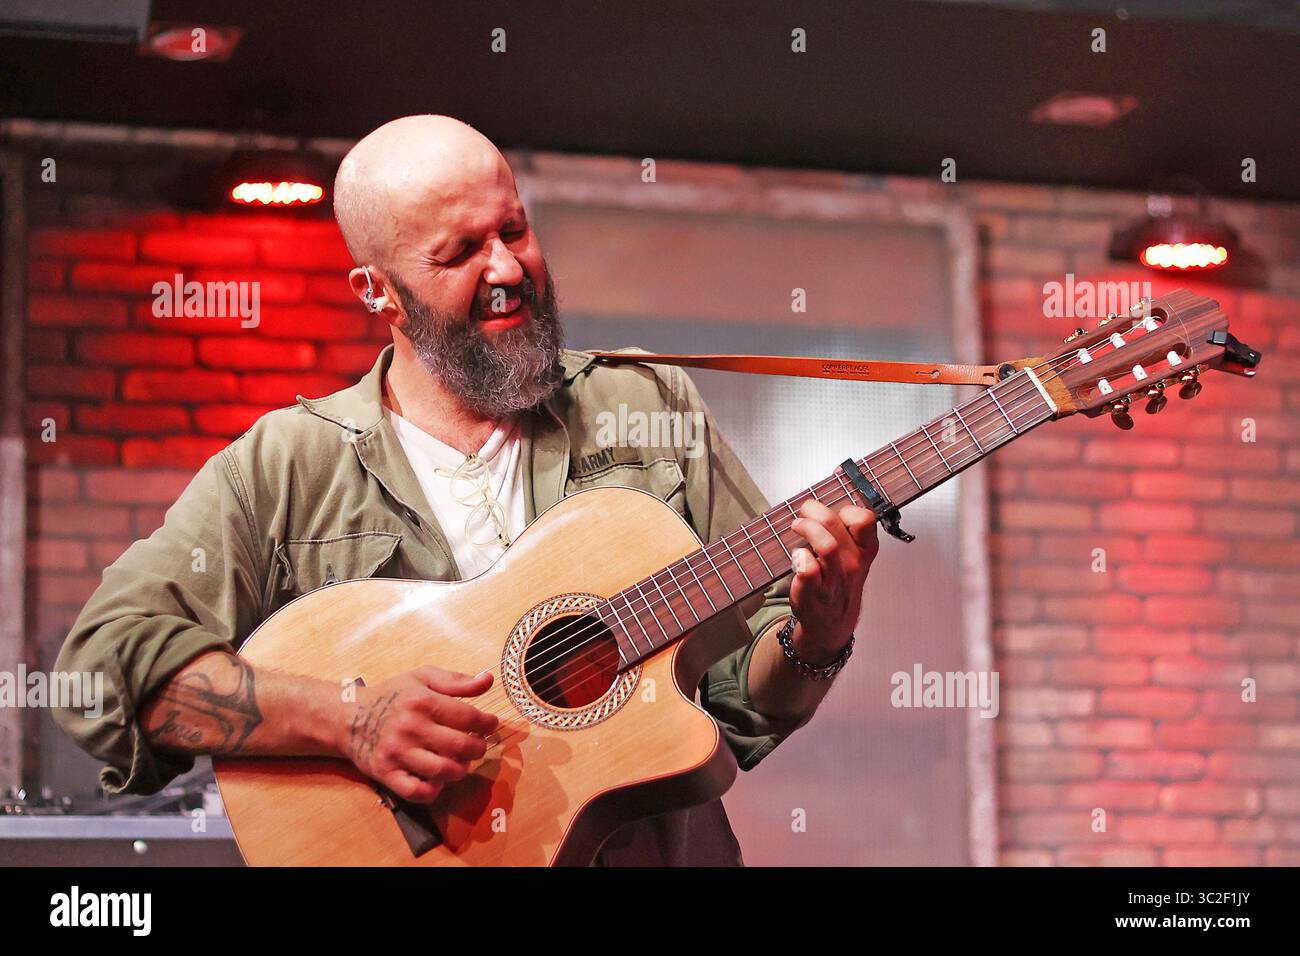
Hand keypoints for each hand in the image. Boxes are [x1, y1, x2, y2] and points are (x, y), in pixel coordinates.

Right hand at [339, 666, 498, 804]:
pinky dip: (434, 789)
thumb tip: (489, 679)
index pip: (468, 717)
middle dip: (478, 748)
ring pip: (443, 771)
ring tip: (460, 761)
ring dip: (460, 769)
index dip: (487, 723)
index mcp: (422, 701)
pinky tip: (438, 779)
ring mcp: (397, 753)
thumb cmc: (391, 696)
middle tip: (477, 745)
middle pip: (461, 746)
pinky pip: (417, 792)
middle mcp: (410, 727)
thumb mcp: (423, 678)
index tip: (490, 724)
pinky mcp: (386, 773)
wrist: (348, 716)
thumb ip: (457, 681)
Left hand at [788, 500, 879, 663]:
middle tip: (803, 513)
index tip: (831, 497)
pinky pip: (809, 569)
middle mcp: (853, 563)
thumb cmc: (837, 578)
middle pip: (835, 524)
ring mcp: (835, 579)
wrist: (831, 621)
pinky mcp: (815, 592)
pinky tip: (797, 557)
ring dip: (806, 530)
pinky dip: (800, 559)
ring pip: (826, 545)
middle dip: (813, 511)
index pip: (865, 518)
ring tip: (797, 528)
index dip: (846, 504)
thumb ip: (844, 516)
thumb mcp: (849, 549)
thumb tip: (838, 472)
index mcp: (865, 548)